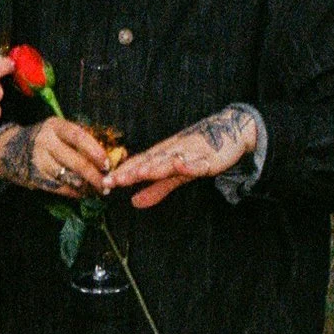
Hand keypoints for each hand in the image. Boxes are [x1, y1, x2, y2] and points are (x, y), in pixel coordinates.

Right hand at [0, 116, 112, 194]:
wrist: (9, 149)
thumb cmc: (44, 139)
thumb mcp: (57, 131)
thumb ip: (79, 139)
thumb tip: (109, 155)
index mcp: (55, 126)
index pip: (79, 137)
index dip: (95, 151)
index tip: (107, 163)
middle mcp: (46, 142)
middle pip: (76, 162)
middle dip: (95, 175)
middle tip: (108, 183)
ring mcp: (40, 161)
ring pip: (70, 178)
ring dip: (88, 186)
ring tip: (100, 190)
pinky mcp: (36, 178)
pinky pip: (61, 188)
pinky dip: (75, 192)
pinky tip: (84, 193)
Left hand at [103, 104, 259, 207]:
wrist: (229, 131)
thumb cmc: (198, 153)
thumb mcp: (175, 176)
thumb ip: (156, 189)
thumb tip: (134, 202)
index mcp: (162, 155)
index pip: (138, 164)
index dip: (122, 173)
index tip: (104, 182)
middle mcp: (172, 152)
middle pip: (149, 163)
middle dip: (131, 171)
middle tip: (113, 180)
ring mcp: (190, 153)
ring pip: (169, 161)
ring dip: (154, 167)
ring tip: (139, 173)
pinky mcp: (208, 157)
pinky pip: (197, 162)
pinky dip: (188, 163)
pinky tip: (179, 164)